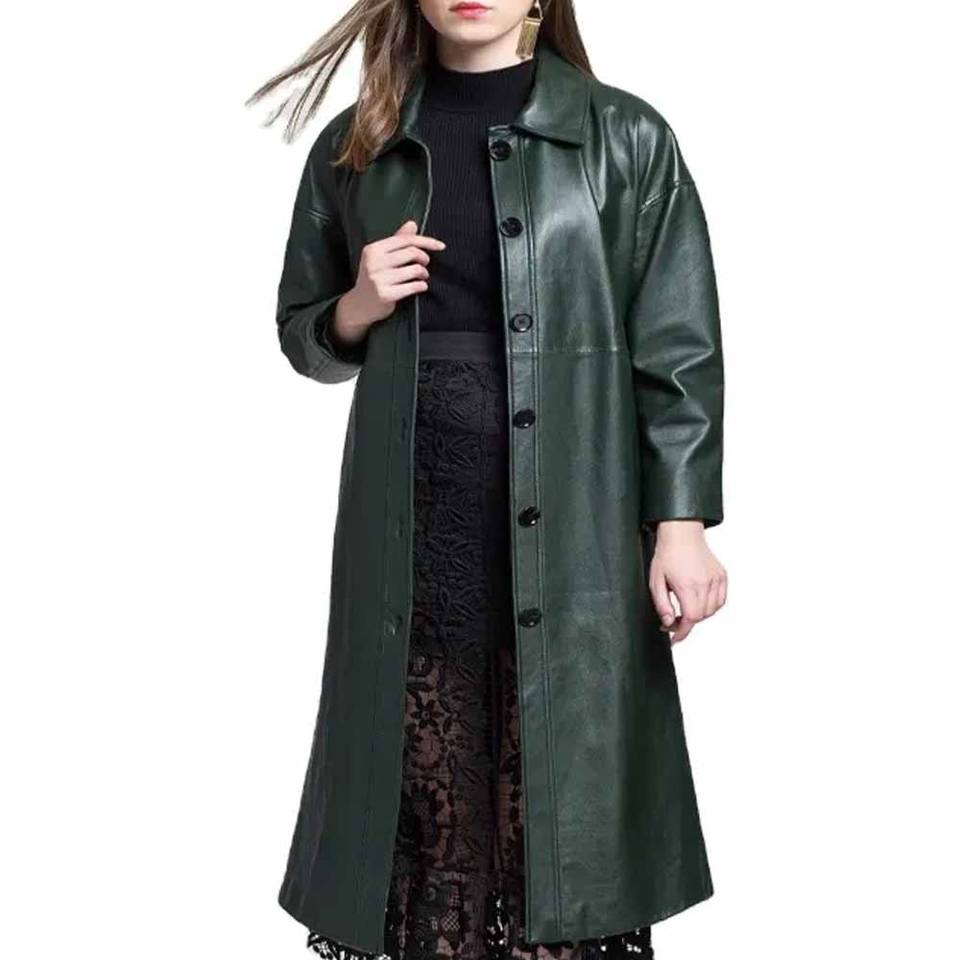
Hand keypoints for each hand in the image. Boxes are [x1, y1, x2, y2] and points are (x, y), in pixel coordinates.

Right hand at [331, 220, 444, 344]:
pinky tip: (421, 286)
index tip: (441, 246)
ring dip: (424, 274)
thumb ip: (396, 241)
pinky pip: (412, 287)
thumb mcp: (381, 257)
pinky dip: (421, 286)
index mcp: (373, 249)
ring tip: (422, 276)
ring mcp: (378, 279)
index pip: (405, 239)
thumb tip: (412, 224)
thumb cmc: (374, 277)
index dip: (426, 242)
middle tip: (425, 264)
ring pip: (414, 270)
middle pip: (411, 253)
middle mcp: (374, 262)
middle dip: (424, 258)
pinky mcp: (385, 295)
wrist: (359, 305)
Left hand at [648, 520, 726, 644]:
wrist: (682, 533)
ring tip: (686, 608)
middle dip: (687, 623)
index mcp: (688, 586)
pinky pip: (720, 600)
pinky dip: (712, 606)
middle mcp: (705, 583)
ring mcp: (716, 579)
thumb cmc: (667, 554)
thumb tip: (668, 623)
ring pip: (712, 610)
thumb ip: (662, 605)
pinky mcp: (722, 576)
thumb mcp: (656, 581)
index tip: (674, 638)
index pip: (690, 619)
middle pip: (701, 617)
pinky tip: (700, 601)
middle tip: (673, 619)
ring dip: (699, 615)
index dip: (682, 632)